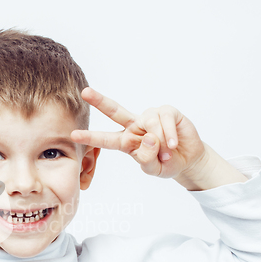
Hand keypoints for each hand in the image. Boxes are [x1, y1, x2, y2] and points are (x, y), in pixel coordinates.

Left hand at [70, 87, 207, 179]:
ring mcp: (149, 117)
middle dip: (99, 101)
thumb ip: (146, 158)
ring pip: (149, 124)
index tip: (73, 135)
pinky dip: (169, 135)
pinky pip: (164, 120)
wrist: (187, 160)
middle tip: (85, 92)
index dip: (90, 137)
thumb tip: (148, 138)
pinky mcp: (166, 111)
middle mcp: (134, 126)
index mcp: (125, 141)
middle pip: (114, 111)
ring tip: (167, 153)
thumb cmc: (165, 163)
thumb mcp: (153, 169)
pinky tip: (173, 144)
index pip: (105, 139)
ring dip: (160, 143)